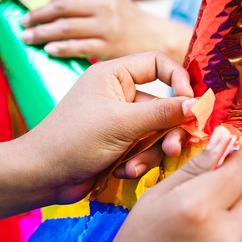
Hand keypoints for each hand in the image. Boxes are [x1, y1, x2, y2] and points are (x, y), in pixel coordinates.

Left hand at [20, 0, 191, 61]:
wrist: (159, 40)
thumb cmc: (130, 24)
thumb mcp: (111, 1)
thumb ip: (86, 1)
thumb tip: (50, 8)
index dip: (44, 4)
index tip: (29, 13)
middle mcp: (104, 4)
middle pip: (60, 7)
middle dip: (37, 16)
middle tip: (21, 25)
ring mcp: (106, 25)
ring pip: (65, 26)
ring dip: (41, 32)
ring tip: (27, 39)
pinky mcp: (108, 46)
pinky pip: (77, 46)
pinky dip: (59, 47)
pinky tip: (48, 50)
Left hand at [20, 52, 195, 203]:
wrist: (42, 177)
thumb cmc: (73, 141)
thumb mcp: (122, 124)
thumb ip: (163, 112)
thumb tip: (198, 103)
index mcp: (114, 75)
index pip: (159, 63)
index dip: (179, 81)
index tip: (191, 104)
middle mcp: (119, 94)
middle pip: (165, 104)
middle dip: (169, 129)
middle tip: (173, 149)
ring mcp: (121, 120)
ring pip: (158, 131)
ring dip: (151, 152)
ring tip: (135, 167)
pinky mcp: (121, 144)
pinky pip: (146, 148)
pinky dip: (139, 162)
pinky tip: (122, 172)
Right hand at [83, 126, 241, 241]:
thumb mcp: (155, 200)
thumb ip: (195, 167)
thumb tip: (225, 138)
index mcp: (199, 205)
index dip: (236, 158)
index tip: (226, 161)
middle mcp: (227, 233)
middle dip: (236, 187)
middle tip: (206, 200)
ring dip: (234, 219)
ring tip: (200, 236)